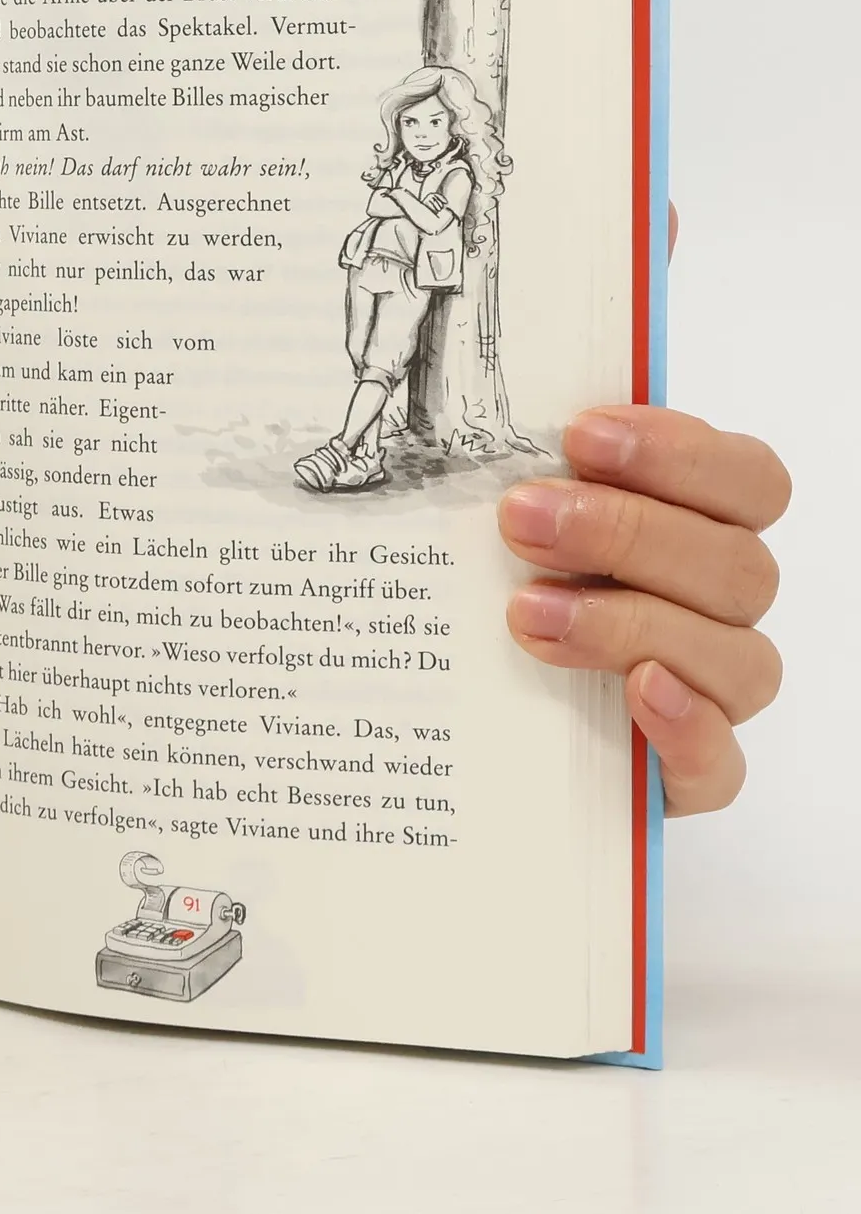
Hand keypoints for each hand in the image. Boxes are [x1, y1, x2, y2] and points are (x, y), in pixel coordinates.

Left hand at [499, 409, 788, 814]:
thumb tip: (466, 437)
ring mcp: (711, 697)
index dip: (679, 452)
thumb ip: (524, 489)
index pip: (745, 481)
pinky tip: (638, 693)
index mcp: (698, 533)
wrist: (480, 733)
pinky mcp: (686, 778)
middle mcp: (719, 612)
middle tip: (521, 520)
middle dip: (625, 531)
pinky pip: (719, 761)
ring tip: (527, 614)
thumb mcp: (497, 539)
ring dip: (631, 622)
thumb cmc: (495, 604)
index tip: (582, 435)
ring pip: (737, 656)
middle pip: (735, 564)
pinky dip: (687, 726)